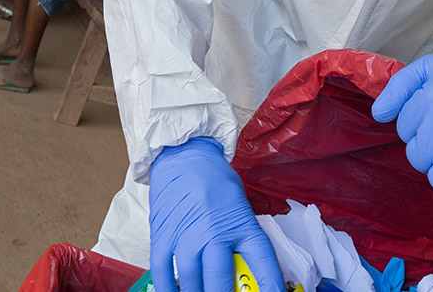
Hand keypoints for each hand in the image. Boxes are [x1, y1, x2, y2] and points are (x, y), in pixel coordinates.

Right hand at [148, 137, 282, 291]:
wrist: (182, 154)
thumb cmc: (214, 180)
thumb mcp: (240, 207)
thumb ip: (244, 239)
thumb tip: (251, 273)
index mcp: (240, 224)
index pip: (262, 263)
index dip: (270, 286)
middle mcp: (213, 233)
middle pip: (220, 283)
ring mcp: (185, 236)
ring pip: (191, 284)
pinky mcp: (163, 236)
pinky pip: (162, 273)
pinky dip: (167, 291)